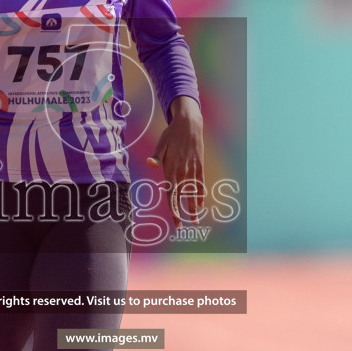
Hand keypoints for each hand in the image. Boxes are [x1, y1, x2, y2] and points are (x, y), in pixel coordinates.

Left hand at [148, 97, 204, 228]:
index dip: (173, 207)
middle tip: (182, 226)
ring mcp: (192, 169)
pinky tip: (201, 204)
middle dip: (182, 212)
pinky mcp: (199, 165)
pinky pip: (200, 183)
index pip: (171, 193)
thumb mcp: (161, 144)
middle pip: (181, 196)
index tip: (175, 219)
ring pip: (192, 192)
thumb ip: (157, 157)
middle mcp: (182, 171)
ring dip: (193, 207)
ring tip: (195, 220)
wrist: (189, 124)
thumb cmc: (171, 135)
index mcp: (170, 169)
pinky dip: (200, 194)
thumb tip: (150, 163)